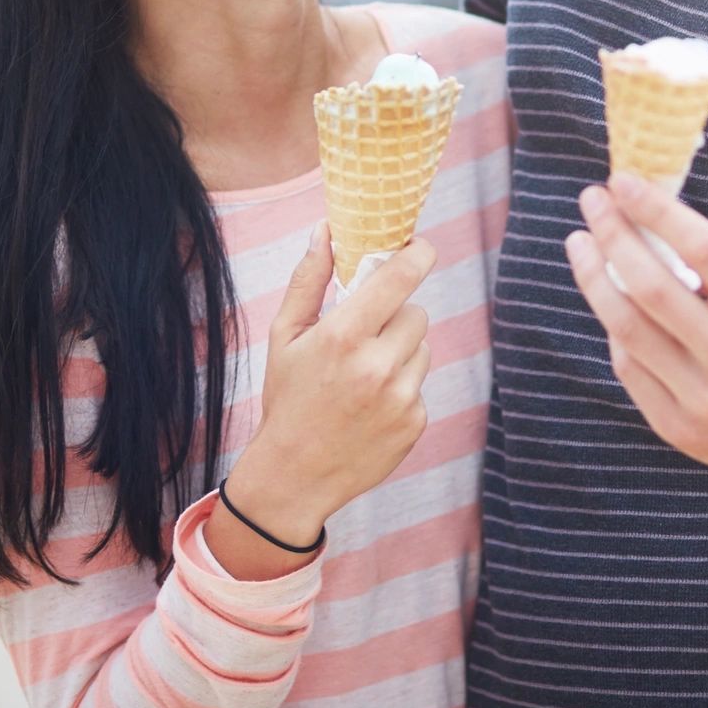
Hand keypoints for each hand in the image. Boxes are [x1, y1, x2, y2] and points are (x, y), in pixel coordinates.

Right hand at [224, 228, 434, 547]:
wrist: (294, 475)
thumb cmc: (287, 399)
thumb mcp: (285, 337)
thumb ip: (308, 281)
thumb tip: (325, 231)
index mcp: (343, 336)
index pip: (399, 278)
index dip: (418, 255)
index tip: (420, 247)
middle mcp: (377, 365)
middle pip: (416, 313)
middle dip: (395, 317)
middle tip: (367, 336)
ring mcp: (401, 397)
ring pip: (423, 348)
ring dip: (401, 353)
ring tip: (364, 377)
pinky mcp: (416, 422)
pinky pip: (421, 385)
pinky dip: (402, 388)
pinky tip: (371, 406)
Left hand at [567, 174, 707, 476]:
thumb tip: (650, 222)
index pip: (702, 249)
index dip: (656, 210)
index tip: (622, 180)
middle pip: (651, 288)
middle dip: (613, 235)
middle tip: (592, 202)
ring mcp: (704, 401)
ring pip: (626, 329)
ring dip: (594, 278)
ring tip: (582, 245)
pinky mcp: (679, 428)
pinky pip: (628, 367)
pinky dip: (615, 327)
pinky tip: (610, 300)